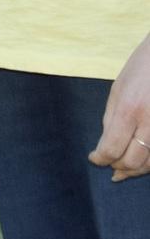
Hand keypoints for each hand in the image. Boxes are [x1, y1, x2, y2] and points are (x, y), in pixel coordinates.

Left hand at [89, 33, 149, 180]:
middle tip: (110, 167)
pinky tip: (143, 160)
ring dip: (137, 170)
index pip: (111, 148)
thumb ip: (111, 117)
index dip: (100, 158)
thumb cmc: (142, 69)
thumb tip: (105, 143)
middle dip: (119, 167)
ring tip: (125, 169)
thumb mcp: (118, 88)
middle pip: (133, 161)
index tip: (94, 159)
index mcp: (129, 109)